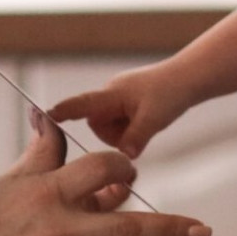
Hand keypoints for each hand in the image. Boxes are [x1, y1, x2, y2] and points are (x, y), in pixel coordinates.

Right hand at [0, 119, 210, 235]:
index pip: (104, 170)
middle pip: (131, 228)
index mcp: (48, 193)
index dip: (123, 167)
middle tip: (201, 229)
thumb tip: (54, 121)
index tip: (129, 169)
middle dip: (171, 228)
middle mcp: (61, 229)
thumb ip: (44, 153)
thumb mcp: (10, 179)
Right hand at [48, 62, 191, 156]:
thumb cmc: (172, 92)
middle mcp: (112, 93)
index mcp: (113, 93)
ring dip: (125, 132)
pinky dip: (134, 127)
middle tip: (138, 131)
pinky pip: (123, 122)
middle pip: (97, 124)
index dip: (64, 111)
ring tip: (147, 123)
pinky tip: (149, 120)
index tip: (45, 115)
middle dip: (113, 134)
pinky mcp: (130, 102)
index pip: (82, 104)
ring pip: (110, 126)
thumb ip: (135, 139)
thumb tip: (123, 157)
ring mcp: (121, 97)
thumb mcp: (153, 119)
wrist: (191, 77)